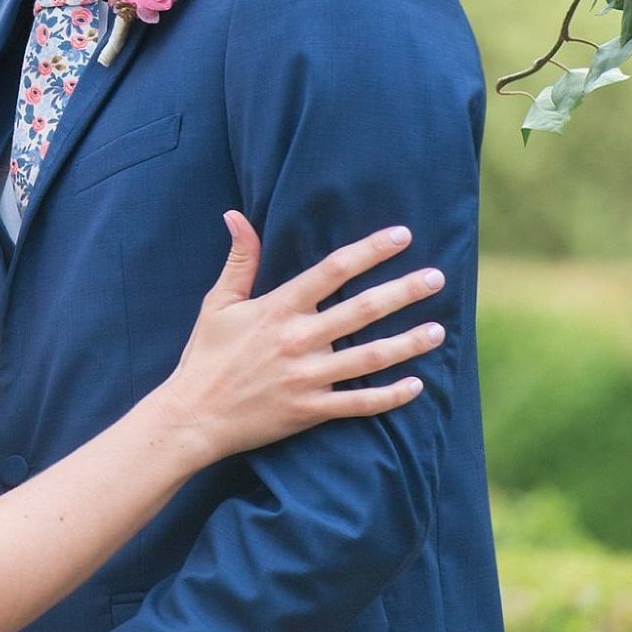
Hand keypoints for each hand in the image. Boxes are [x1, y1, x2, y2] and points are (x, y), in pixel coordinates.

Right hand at [163, 216, 446, 462]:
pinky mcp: (310, 411)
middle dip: (404, 292)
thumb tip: (237, 215)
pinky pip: (359, 403)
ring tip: (438, 330)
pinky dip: (390, 396)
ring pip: (369, 358)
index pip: (333, 270)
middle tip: (437, 278)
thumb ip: (239, 260)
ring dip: (408, 343)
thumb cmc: (205, 356)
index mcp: (278, 308)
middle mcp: (297, 340)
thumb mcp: (218, 304)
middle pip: (362, 310)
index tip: (402, 236)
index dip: (370, 250)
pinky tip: (416, 384)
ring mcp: (306, 377)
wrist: (193, 416)